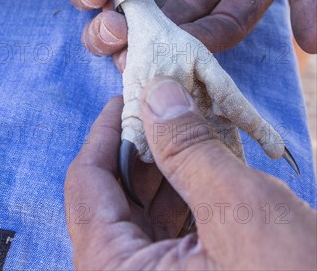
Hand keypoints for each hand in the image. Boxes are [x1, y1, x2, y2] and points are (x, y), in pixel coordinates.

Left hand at [65, 77, 315, 269]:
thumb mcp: (238, 209)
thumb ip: (189, 148)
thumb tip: (157, 93)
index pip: (86, 185)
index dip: (106, 132)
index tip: (127, 97)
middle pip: (111, 197)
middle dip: (140, 147)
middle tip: (167, 106)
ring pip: (140, 212)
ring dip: (163, 167)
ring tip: (188, 130)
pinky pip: (166, 231)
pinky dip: (182, 194)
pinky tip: (204, 167)